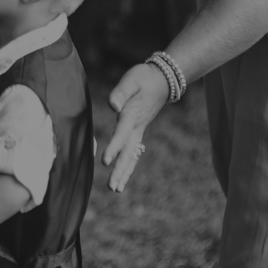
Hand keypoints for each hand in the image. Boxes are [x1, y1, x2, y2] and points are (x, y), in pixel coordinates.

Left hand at [102, 63, 169, 192]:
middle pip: (128, 153)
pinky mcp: (138, 130)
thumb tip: (112, 106)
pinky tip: (123, 176)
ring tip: (116, 189)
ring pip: (132, 156)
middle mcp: (136, 127)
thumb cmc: (143, 78)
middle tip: (112, 188)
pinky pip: (134, 152)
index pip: (121, 134)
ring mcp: (139, 130)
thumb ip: (121, 92)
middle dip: (120, 171)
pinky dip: (129, 165)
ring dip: (124, 172)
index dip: (113, 148)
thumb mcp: (131, 80)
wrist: (162, 80)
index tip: (105, 162)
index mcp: (132, 115)